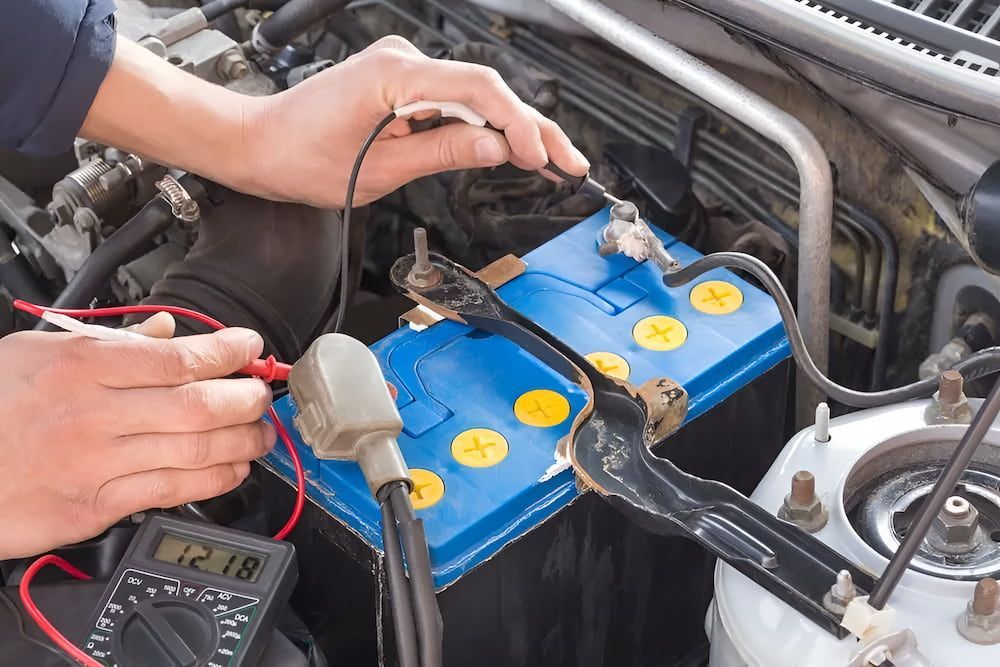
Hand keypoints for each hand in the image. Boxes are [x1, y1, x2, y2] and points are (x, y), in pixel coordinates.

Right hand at [0, 323, 274, 558]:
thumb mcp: (37, 353)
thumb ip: (109, 343)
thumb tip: (166, 334)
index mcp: (80, 367)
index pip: (177, 357)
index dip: (228, 352)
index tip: (250, 347)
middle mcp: (94, 414)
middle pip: (198, 405)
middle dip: (247, 398)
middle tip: (263, 393)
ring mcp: (95, 463)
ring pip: (195, 450)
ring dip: (242, 441)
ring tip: (261, 432)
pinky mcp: (94, 506)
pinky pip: (171, 491)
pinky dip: (214, 479)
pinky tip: (233, 468)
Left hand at [82, 36, 588, 208]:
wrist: (254, 146)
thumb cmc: (297, 157)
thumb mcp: (379, 169)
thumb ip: (443, 152)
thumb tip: (495, 147)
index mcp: (395, 76)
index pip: (478, 91)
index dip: (518, 126)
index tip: (541, 158)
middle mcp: (401, 62)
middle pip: (485, 91)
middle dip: (530, 129)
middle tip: (568, 163)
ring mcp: (401, 71)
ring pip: (472, 97)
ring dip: (510, 131)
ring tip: (549, 162)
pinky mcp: (398, 86)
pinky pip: (450, 102)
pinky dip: (479, 127)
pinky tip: (507, 150)